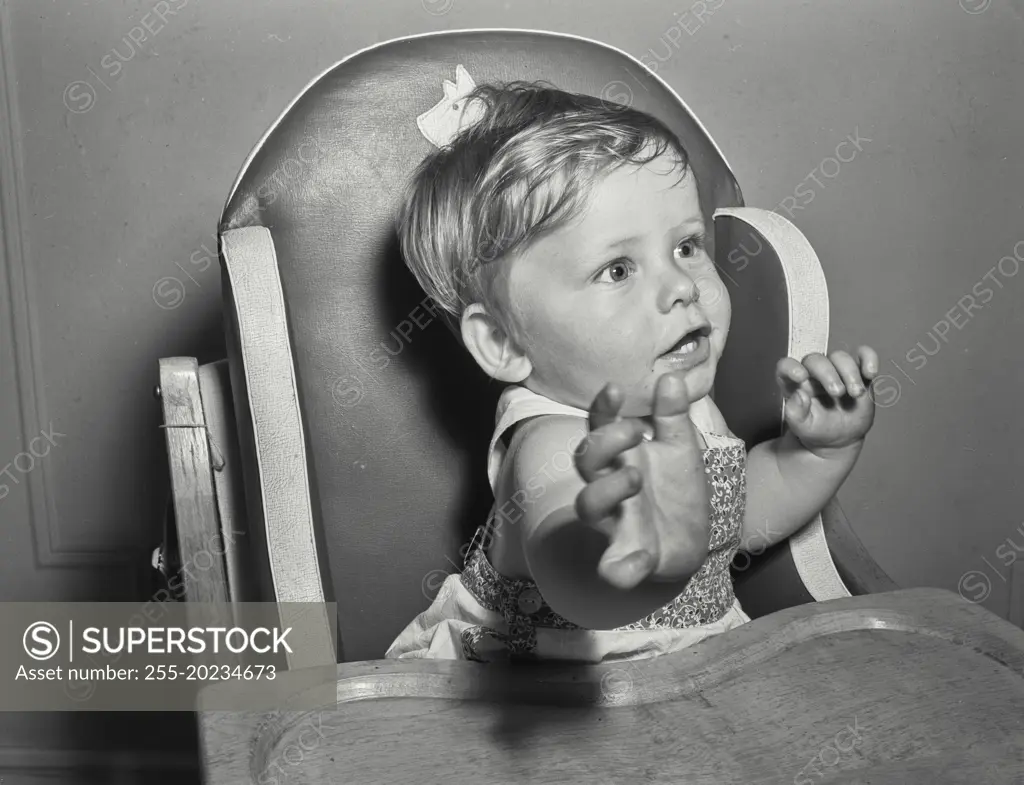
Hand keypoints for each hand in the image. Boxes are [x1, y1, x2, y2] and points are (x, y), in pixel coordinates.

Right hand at [573, 372, 711, 589]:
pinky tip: (642, 559)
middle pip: (585, 462)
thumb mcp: (680, 447)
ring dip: (605, 490)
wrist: (692, 540)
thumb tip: (672, 377)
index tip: (614, 388)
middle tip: (632, 432)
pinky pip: (613, 567)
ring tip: (634, 477)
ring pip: (588, 507)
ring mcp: (616, 522)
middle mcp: (610, 487)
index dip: (601, 408)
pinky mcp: (630, 556)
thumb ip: (673, 416)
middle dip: (601, 444)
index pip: (600, 427)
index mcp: (622, 457)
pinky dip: (621, 567)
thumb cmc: (675, 488)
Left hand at [776, 346, 879, 455]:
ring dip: (849, 372)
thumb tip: (799, 395)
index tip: (801, 376)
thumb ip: (795, 413)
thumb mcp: (802, 426)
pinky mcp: (858, 373)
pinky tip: (870, 372)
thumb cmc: (817, 429)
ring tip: (856, 393)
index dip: (791, 367)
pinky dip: (869, 358)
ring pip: (840, 357)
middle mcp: (813, 373)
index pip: (785, 366)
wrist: (839, 438)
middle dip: (828, 373)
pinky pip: (864, 356)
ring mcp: (836, 371)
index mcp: (794, 383)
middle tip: (837, 393)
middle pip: (816, 359)